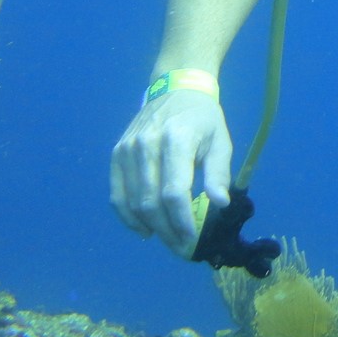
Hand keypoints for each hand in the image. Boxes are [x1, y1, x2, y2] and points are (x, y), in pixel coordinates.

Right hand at [110, 89, 231, 256]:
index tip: (191, 238)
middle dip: (166, 231)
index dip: (181, 221)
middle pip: (151, 202)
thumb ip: (219, 173)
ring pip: (133, 202)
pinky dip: (128, 216)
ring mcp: (127, 149)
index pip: (174, 192)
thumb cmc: (203, 119)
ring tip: (168, 239)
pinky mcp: (117, 154)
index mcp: (176, 140)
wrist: (176, 89)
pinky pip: (117, 194)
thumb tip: (220, 204)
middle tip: (181, 247)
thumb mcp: (221, 141)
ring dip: (150, 227)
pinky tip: (144, 229)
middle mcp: (146, 144)